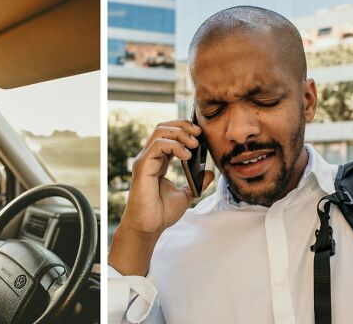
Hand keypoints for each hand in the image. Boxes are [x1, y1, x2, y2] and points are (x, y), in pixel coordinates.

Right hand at [109, 120, 213, 275]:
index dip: (185, 130)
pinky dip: (174, 146)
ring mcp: (145, 160)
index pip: (169, 135)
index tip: (201, 135)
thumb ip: (196, 183)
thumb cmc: (161, 213)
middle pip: (163, 127)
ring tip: (194, 145)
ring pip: (160, 131)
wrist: (149, 227)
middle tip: (199, 134)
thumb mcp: (186, 195)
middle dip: (183, 125)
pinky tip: (187, 156)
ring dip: (180, 133)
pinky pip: (158, 145)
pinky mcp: (143, 166)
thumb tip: (209, 173)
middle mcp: (150, 157)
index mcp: (159, 161)